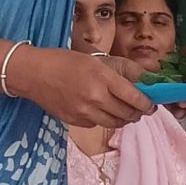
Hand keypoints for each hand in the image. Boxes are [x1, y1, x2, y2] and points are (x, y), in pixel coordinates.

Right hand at [14, 49, 151, 130]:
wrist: (33, 74)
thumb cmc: (64, 61)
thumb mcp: (95, 60)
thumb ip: (122, 72)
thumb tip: (145, 80)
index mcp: (103, 78)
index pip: (134, 97)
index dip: (147, 104)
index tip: (152, 105)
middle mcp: (95, 97)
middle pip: (127, 114)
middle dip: (138, 113)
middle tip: (141, 109)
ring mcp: (84, 112)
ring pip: (114, 123)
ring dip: (124, 119)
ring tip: (124, 111)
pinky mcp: (75, 121)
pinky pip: (97, 124)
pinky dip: (104, 119)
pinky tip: (101, 110)